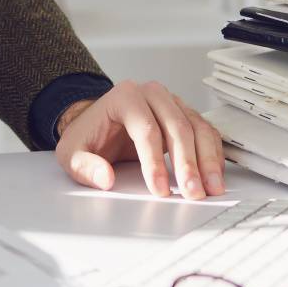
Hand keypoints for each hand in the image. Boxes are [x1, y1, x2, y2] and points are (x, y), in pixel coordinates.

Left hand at [54, 81, 225, 199]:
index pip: (145, 128)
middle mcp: (151, 94)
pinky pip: (205, 131)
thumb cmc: (87, 136)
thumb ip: (85, 166)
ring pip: (196, 127)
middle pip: (176, 126)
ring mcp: (170, 102)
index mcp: (124, 96)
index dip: (154, 161)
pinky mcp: (183, 114)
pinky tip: (215, 176)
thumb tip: (105, 178)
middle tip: (192, 192)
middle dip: (187, 163)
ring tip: (211, 188)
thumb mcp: (72, 153)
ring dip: (207, 160)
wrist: (95, 123)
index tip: (160, 189)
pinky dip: (213, 154)